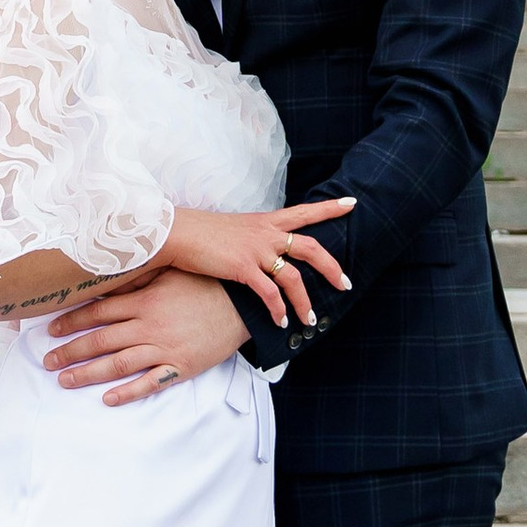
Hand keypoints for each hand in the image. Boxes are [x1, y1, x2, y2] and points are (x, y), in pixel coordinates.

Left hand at [45, 267, 247, 406]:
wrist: (242, 304)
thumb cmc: (205, 283)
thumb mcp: (169, 273)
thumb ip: (137, 280)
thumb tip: (106, 280)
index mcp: (144, 301)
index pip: (98, 313)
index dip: (71, 322)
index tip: (51, 330)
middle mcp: (149, 326)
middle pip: (101, 341)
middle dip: (70, 352)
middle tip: (48, 362)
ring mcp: (164, 349)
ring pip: (118, 364)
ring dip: (88, 374)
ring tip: (65, 381)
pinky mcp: (181, 367)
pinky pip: (150, 383)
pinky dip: (128, 392)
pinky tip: (108, 399)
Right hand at [166, 198, 353, 326]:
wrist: (175, 233)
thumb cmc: (199, 232)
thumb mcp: (234, 230)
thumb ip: (252, 238)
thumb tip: (260, 253)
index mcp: (265, 221)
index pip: (304, 212)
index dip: (329, 208)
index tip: (352, 204)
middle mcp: (266, 233)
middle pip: (310, 247)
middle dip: (332, 267)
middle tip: (346, 284)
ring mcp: (256, 250)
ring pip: (294, 278)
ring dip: (304, 302)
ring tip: (309, 320)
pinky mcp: (243, 268)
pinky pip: (270, 294)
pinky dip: (278, 310)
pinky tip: (280, 322)